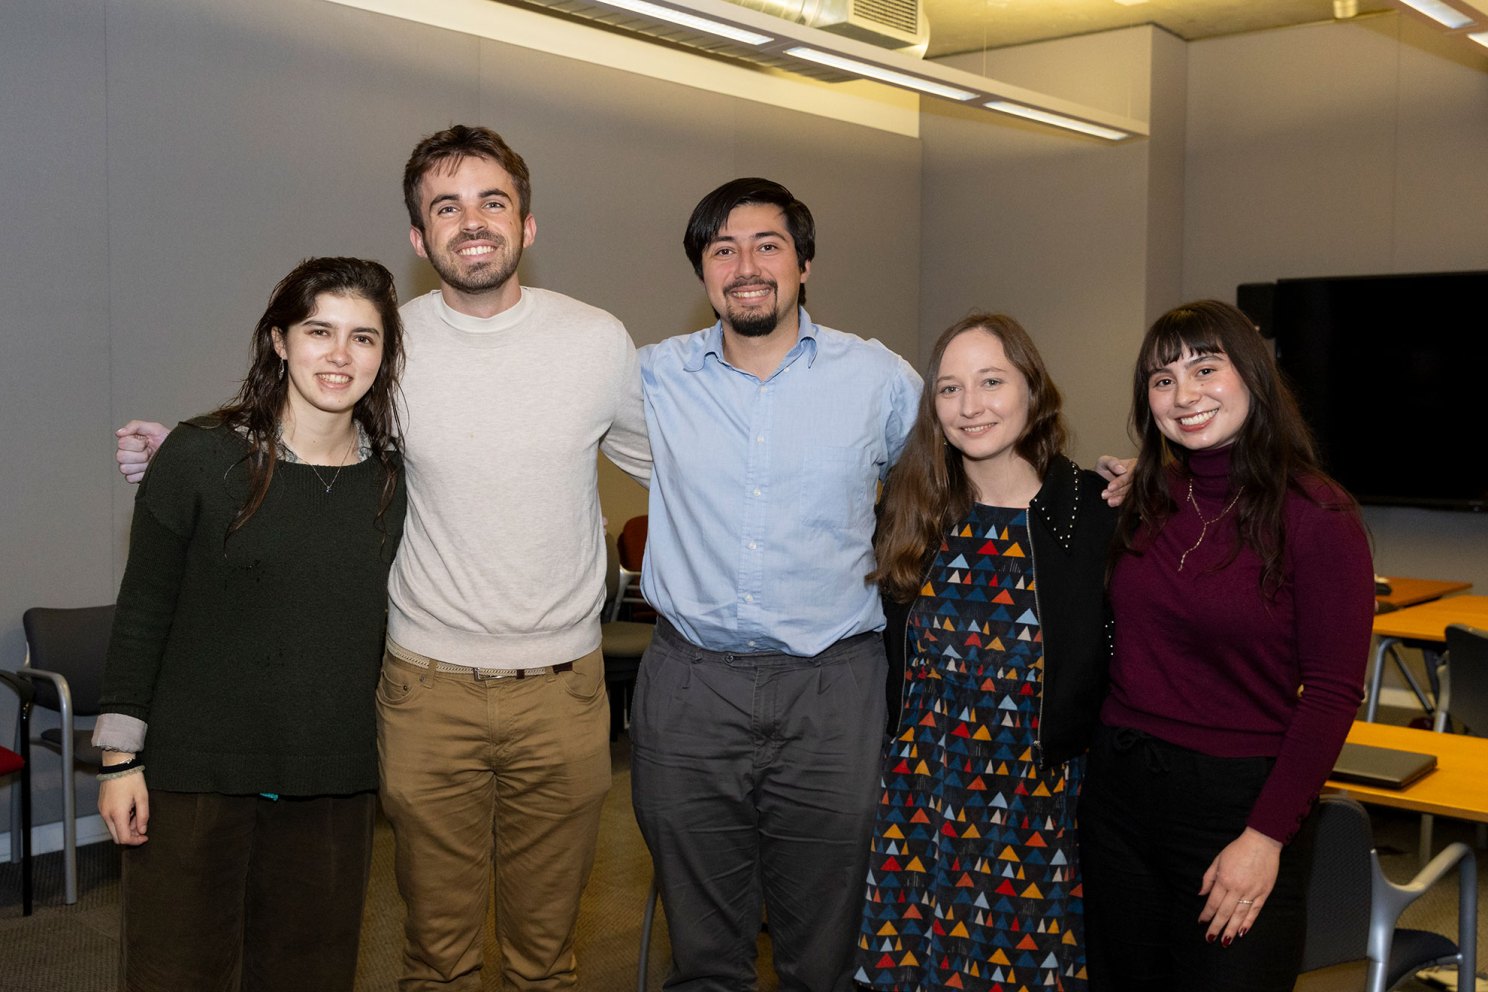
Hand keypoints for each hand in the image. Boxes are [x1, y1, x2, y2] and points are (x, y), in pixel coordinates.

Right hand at [98, 769, 149, 845]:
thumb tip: (142, 830)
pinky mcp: (101, 807)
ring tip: (136, 813)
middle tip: (142, 826)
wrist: (117, 765)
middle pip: (117, 837)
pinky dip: (120, 821)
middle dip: (131, 835)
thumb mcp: (143, 797)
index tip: (145, 837)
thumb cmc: (131, 779)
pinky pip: (110, 820)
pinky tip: (129, 810)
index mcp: (117, 814)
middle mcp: (107, 815)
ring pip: (113, 829)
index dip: (136, 841)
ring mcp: (102, 811)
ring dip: (126, 827)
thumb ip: (143, 816)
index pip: (124, 838)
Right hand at [115, 420, 168, 483]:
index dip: (138, 444)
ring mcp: (129, 466)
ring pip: (124, 468)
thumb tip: (119, 432)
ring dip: (141, 465)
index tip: (147, 442)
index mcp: (128, 441)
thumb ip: (135, 426)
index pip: (122, 444)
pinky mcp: (133, 477)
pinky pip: (130, 478)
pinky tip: (148, 468)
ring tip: (150, 460)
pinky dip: (141, 474)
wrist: (177, 454)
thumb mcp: (154, 428)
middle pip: (121, 457)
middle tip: (150, 452)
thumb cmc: (166, 441)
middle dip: (140, 455)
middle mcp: (126, 454)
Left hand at [1096, 455, 1135, 506]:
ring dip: (1119, 499)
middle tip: (1104, 495)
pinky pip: (1130, 502)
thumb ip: (1112, 463)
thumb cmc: (1104, 468)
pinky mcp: (1134, 497)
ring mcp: (1138, 487)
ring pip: (1131, 495)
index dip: (1121, 481)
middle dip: (1117, 491)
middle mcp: (1138, 476)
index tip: (1110, 487)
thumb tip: (1122, 470)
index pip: (1130, 474)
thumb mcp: (1104, 461)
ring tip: (1109, 501)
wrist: (1100, 479)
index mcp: (1135, 465)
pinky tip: (1113, 504)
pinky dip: (1121, 503)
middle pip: (1131, 486)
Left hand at [1197, 827, 1280, 944]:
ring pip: (1240, 915)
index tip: (1201, 922)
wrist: (1262, 843)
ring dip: (1231, 929)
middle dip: (1216, 926)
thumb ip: (1208, 878)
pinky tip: (1242, 931)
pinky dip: (1248, 922)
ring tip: (1225, 941)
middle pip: (1225, 912)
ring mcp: (1252, 892)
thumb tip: (1201, 894)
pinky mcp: (1263, 893)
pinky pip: (1255, 911)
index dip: (1206, 914)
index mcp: (1224, 879)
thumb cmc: (1237, 850)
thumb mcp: (1218, 860)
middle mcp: (1237, 888)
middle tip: (1210, 939)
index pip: (1213, 902)